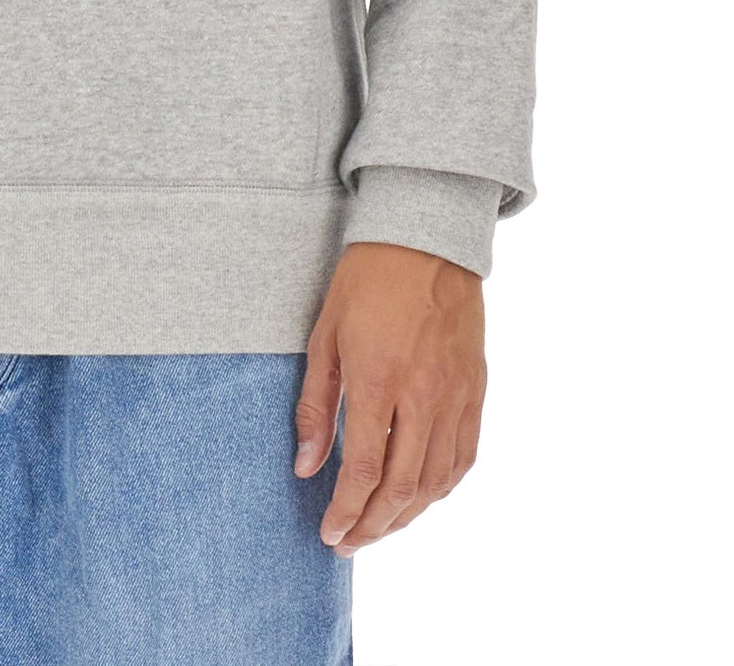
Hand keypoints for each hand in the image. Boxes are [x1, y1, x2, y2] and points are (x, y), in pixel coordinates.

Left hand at [295, 241, 485, 555]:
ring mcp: (455, 395)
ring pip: (437, 481)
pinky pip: (464, 456)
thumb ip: (317, 405)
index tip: (330, 533)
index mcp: (379, 379)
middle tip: (349, 543)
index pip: (365, 469)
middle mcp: (423, 395)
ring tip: (379, 528)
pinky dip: (443, 488)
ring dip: (408, 516)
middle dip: (373, 525)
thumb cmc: (366, 281)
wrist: (424, 240)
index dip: (346, 511)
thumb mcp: (325, 335)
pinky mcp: (475, 390)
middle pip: (403, 487)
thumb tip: (307, 465)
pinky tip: (422, 498)